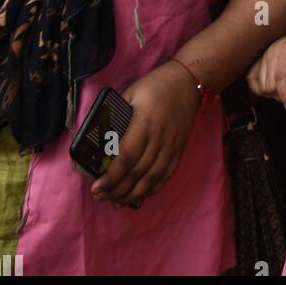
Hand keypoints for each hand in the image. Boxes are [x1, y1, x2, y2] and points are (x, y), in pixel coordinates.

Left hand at [92, 62, 200, 208]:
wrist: (189, 82)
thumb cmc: (156, 85)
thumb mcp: (131, 93)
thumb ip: (116, 115)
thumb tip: (99, 137)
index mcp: (144, 122)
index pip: (126, 157)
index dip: (111, 176)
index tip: (96, 186)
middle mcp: (159, 138)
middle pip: (137, 173)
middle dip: (117, 190)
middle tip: (101, 197)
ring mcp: (171, 146)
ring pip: (152, 179)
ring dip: (133, 195)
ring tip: (116, 202)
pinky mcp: (179, 150)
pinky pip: (166, 176)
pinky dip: (152, 189)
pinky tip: (139, 195)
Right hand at [246, 25, 285, 111]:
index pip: (281, 77)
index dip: (285, 95)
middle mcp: (272, 53)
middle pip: (269, 85)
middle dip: (280, 96)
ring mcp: (263, 56)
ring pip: (261, 85)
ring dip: (272, 94)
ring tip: (284, 90)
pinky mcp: (258, 59)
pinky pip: (251, 79)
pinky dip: (259, 88)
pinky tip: (271, 88)